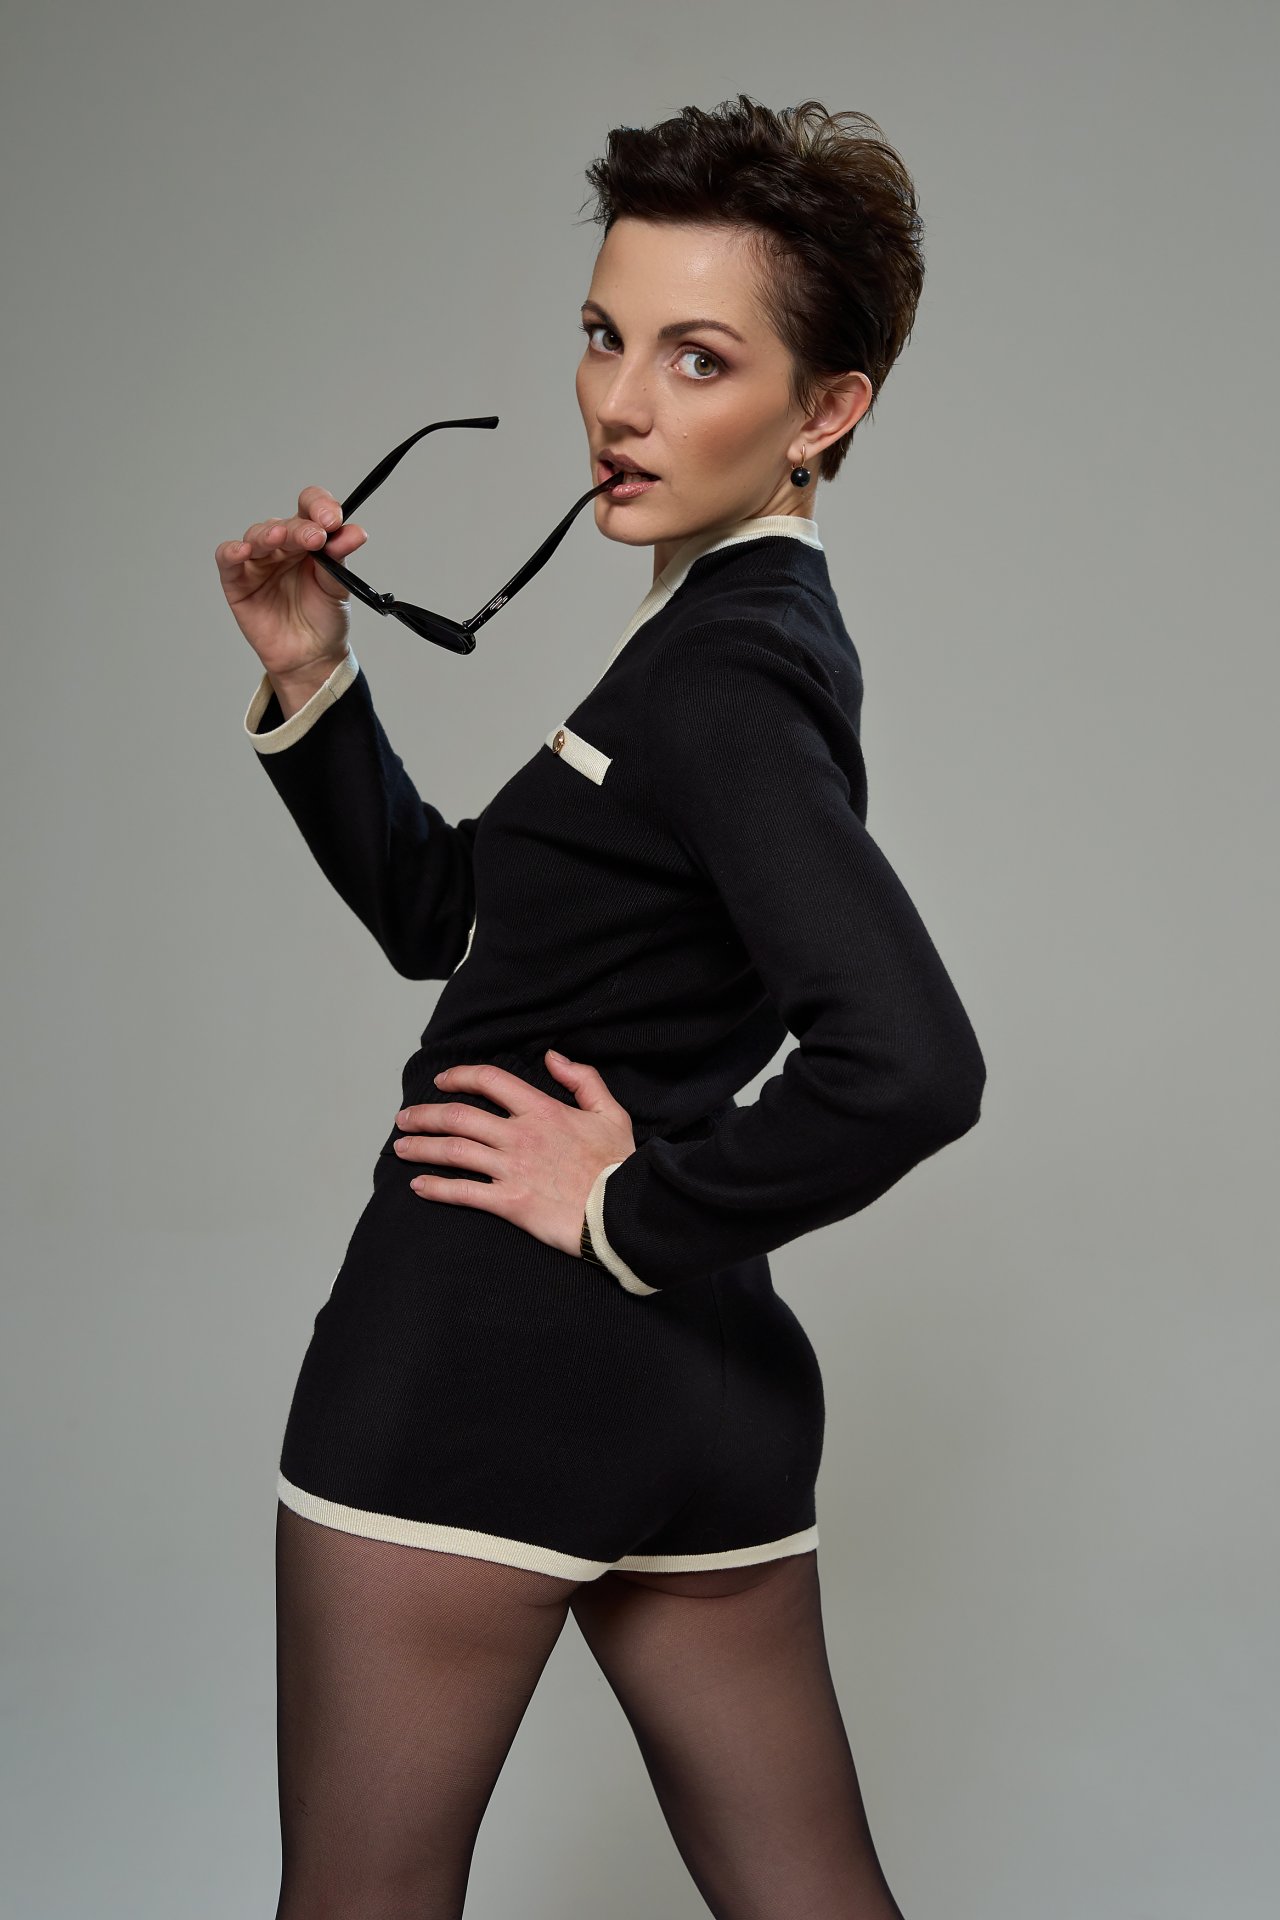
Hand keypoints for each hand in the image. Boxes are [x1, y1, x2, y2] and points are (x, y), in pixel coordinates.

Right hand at [214, 485, 369, 685]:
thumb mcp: (337, 587)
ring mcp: (259, 562)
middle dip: (300, 529)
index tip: (333, 519)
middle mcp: (282, 546)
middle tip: (316, 537)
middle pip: (285, 524)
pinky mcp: (238, 581)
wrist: (312, 658)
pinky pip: (228, 558)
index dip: (319, 506)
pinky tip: (243, 551)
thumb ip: (340, 558)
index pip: (310, 508)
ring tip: (280, 538)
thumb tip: (355, 531)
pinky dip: (233, 551)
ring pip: (257, 536)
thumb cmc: (323, 619)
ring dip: (268, 534)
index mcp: (309, 539)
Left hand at [392, 1049, 636, 1257]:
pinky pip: (463, 1193)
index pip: (490, 1081)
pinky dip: (436, 1188)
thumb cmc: (617, 1164)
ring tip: (400, 1147)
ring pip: (454, 1152)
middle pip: (458, 1117)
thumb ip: (582, 1079)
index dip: (459, 1076)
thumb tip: (554, 1056)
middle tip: (404, 1118)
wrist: (624, 1211)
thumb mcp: (610, 1112)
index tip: (441, 1081)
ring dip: (421, 1147)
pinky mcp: (510, 1203)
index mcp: (542, 1110)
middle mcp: (520, 1136)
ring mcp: (512, 1169)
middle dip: (424, 1115)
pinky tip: (418, 1186)